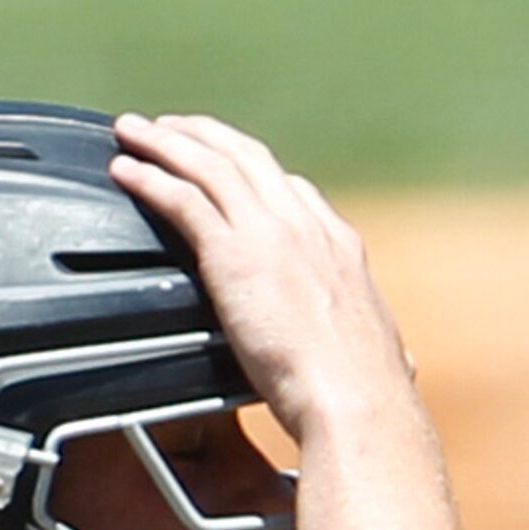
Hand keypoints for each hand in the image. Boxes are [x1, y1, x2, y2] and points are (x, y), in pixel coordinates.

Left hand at [110, 114, 413, 441]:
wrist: (356, 402)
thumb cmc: (367, 397)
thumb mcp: (387, 357)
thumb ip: (382, 348)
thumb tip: (402, 364)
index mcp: (340, 248)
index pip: (295, 190)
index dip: (259, 173)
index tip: (236, 169)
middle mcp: (306, 227)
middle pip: (248, 157)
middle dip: (208, 136)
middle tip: (174, 127)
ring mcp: (269, 234)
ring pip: (209, 165)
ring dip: (167, 141)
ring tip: (135, 131)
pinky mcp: (233, 255)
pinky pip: (182, 199)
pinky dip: (149, 178)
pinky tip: (126, 170)